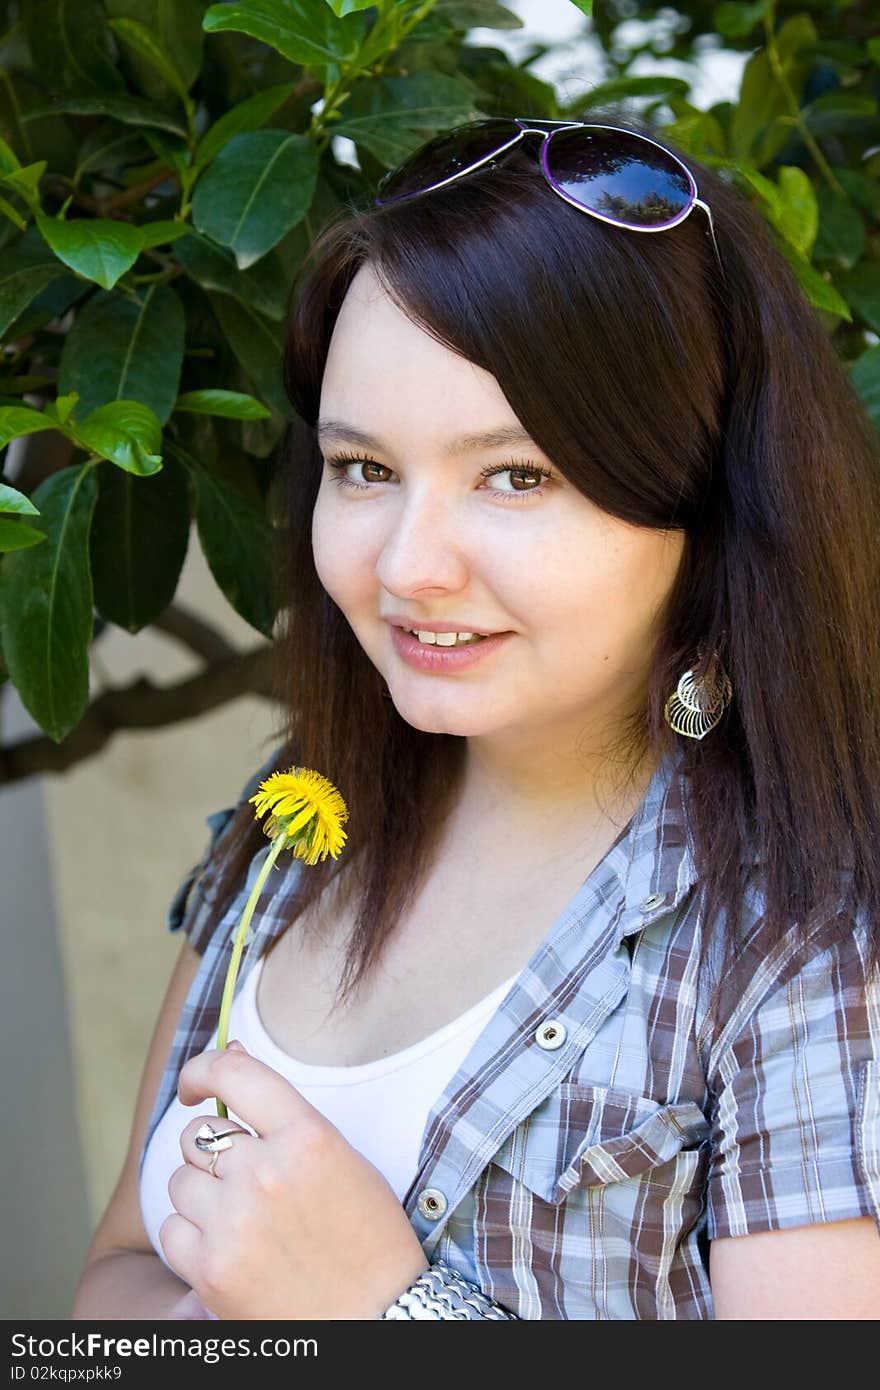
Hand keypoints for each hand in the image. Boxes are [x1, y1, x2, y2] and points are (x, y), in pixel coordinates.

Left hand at [159, 1042, 429, 1319]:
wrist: (376, 1320)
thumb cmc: (367, 1237)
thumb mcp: (341, 1158)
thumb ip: (285, 1113)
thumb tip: (231, 1056)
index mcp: (308, 1136)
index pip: (233, 1073)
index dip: (202, 1068)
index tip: (194, 1082)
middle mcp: (267, 1172)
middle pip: (199, 1134)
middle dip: (213, 1153)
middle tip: (244, 1183)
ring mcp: (235, 1221)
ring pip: (180, 1182)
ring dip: (202, 1197)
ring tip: (244, 1223)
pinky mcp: (211, 1269)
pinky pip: (172, 1230)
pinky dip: (191, 1239)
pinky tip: (230, 1251)